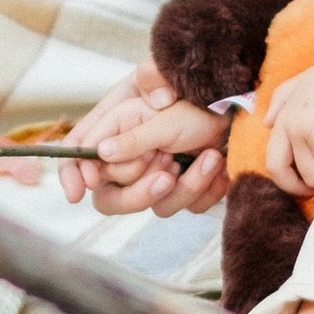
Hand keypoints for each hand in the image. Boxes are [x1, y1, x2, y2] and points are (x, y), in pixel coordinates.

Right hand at [58, 75, 229, 217]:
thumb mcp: (165, 119)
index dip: (72, 174)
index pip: (77, 156)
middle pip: (110, 198)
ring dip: (185, 185)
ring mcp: (156, 177)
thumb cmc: (200, 107)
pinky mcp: (181, 190)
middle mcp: (132, 158)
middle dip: (140, 191)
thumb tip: (101, 152)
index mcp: (118, 132)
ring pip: (154, 206)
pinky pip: (183, 206)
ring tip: (209, 157)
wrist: (241, 116)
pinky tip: (218, 165)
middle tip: (167, 175)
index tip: (81, 190)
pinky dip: (204, 188)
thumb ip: (133, 137)